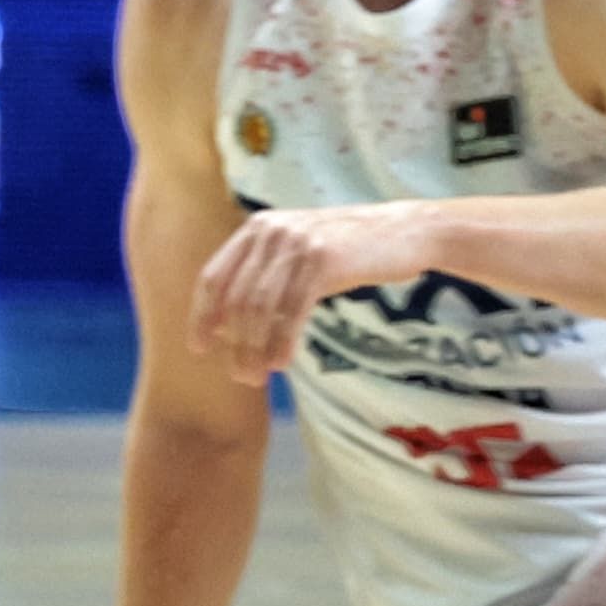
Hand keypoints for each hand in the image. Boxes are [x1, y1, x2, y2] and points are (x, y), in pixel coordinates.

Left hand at [190, 199, 427, 382]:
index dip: (202, 315)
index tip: (199, 348)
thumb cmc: (349, 250)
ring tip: (256, 375)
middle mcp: (270, 231)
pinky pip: (291, 310)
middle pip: (235, 298)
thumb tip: (228, 325)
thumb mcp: (299, 252)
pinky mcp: (324, 260)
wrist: (406, 231)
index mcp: (257, 229)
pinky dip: (281, 340)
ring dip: (254, 348)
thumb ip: (265, 276)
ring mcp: (297, 243)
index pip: (214, 277)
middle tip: (239, 376)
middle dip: (232, 342)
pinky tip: (280, 362)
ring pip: (260, 307)